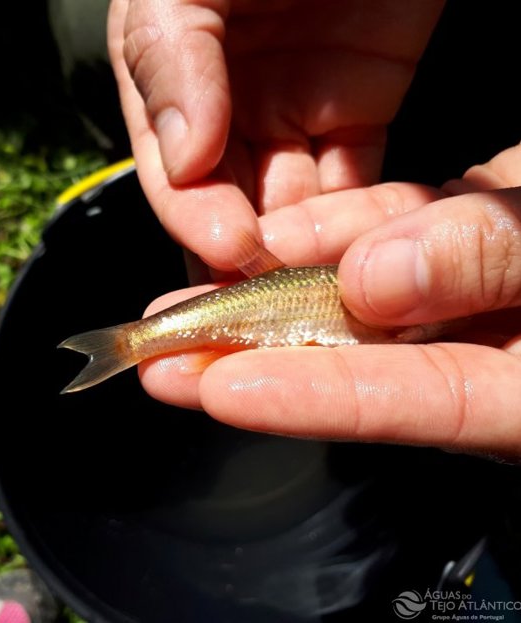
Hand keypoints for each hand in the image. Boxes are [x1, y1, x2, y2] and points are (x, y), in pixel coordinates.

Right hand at [108, 0, 443, 274]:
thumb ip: (173, 58)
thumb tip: (183, 155)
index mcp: (170, 75)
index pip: (173, 167)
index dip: (193, 212)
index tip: (223, 247)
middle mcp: (225, 106)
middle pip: (227, 200)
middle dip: (243, 251)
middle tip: (266, 297)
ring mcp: (292, 113)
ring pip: (290, 203)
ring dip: (300, 248)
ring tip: (316, 287)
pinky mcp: (359, 111)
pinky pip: (357, 180)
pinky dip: (358, 219)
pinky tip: (361, 249)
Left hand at [138, 145, 520, 459]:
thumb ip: (494, 259)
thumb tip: (371, 282)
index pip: (423, 402)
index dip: (317, 399)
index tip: (221, 389)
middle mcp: (494, 344)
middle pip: (366, 364)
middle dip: (255, 359)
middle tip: (163, 364)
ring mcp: (472, 289)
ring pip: (361, 295)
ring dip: (273, 289)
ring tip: (190, 299)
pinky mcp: (462, 240)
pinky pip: (389, 238)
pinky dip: (335, 232)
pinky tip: (276, 232)